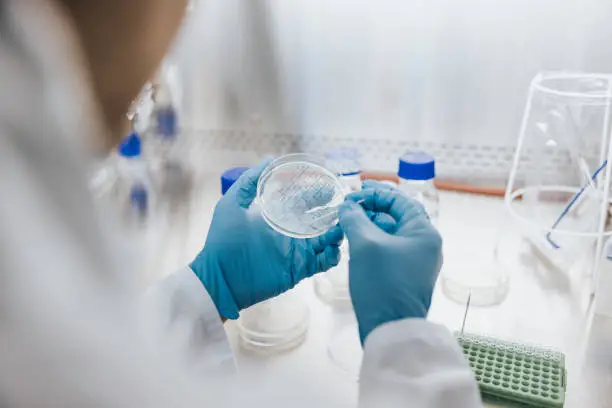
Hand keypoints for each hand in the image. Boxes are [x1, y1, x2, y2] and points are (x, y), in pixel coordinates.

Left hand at [190, 159, 343, 318]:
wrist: (221, 277)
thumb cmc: (222, 240)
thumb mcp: (232, 204)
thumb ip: (250, 182)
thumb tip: (270, 159)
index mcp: (278, 216)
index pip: (303, 201)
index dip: (318, 193)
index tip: (331, 183)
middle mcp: (291, 232)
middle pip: (320, 218)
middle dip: (333, 210)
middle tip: (344, 203)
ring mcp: (297, 251)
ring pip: (327, 239)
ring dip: (338, 231)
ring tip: (343, 224)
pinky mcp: (300, 269)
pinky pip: (324, 262)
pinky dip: (333, 255)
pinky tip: (334, 247)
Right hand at [338, 181, 441, 343]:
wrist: (391, 329)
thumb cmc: (382, 283)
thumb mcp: (365, 245)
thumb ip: (355, 219)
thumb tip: (347, 206)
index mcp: (424, 233)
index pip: (400, 200)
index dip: (375, 192)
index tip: (353, 192)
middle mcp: (425, 244)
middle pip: (397, 214)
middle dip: (372, 207)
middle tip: (349, 205)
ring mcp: (416, 261)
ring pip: (392, 232)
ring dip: (371, 223)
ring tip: (348, 221)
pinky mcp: (406, 274)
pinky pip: (390, 248)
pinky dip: (373, 240)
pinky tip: (355, 240)